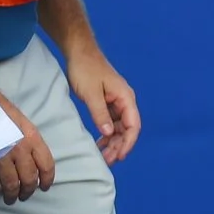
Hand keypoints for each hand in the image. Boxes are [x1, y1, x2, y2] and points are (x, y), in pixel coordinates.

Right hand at [0, 88, 56, 204]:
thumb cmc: (2, 111)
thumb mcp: (23, 124)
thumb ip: (30, 143)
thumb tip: (33, 163)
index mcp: (33, 138)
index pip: (46, 164)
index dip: (47, 179)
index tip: (44, 187)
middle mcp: (20, 148)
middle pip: (28, 178)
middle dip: (27, 191)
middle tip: (24, 196)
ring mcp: (2, 155)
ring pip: (10, 184)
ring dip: (11, 195)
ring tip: (9, 199)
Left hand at [63, 43, 141, 164]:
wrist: (79, 52)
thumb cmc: (86, 70)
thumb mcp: (91, 94)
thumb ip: (100, 114)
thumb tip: (108, 134)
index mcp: (126, 98)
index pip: (133, 125)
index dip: (128, 143)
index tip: (120, 157)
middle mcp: (125, 101)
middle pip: (128, 129)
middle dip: (120, 146)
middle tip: (107, 161)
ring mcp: (117, 102)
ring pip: (119, 128)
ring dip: (113, 142)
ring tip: (103, 156)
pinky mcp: (108, 102)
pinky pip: (111, 123)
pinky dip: (107, 135)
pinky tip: (99, 144)